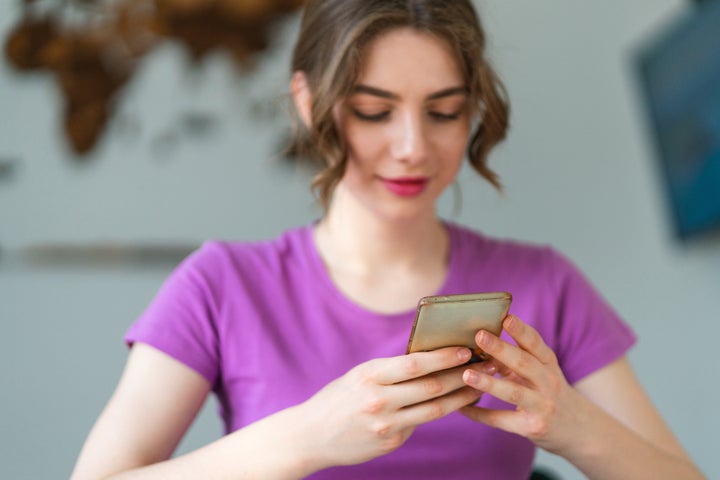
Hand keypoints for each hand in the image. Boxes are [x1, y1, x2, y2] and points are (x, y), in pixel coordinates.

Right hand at [293, 347, 484, 467]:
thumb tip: (429, 359)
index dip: (444, 356)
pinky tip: (452, 404)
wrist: (310, 435)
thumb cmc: (338, 399)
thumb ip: (390, 370)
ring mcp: (385, 425)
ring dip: (461, 398)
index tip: (465, 349)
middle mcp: (378, 400)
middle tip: (484, 367)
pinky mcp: (390, 442)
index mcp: (370, 375)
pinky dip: (436, 412)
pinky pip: (418, 425)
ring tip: (478, 388)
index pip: (415, 363)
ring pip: (433, 409)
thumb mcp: (359, 376)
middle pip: (431, 387)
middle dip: (462, 376)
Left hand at [459, 315, 584, 453]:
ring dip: (489, 383)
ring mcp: (542, 406)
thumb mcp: (540, 371)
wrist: (579, 428)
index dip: (521, 330)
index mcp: (548, 363)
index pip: (536, 343)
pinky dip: (480, 414)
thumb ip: (516, 357)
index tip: (506, 317)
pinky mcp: (532, 427)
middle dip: (501, 349)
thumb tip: (481, 341)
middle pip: (524, 363)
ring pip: (513, 392)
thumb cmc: (548, 390)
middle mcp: (548, 382)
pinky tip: (462, 407)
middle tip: (480, 336)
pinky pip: (502, 420)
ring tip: (466, 374)